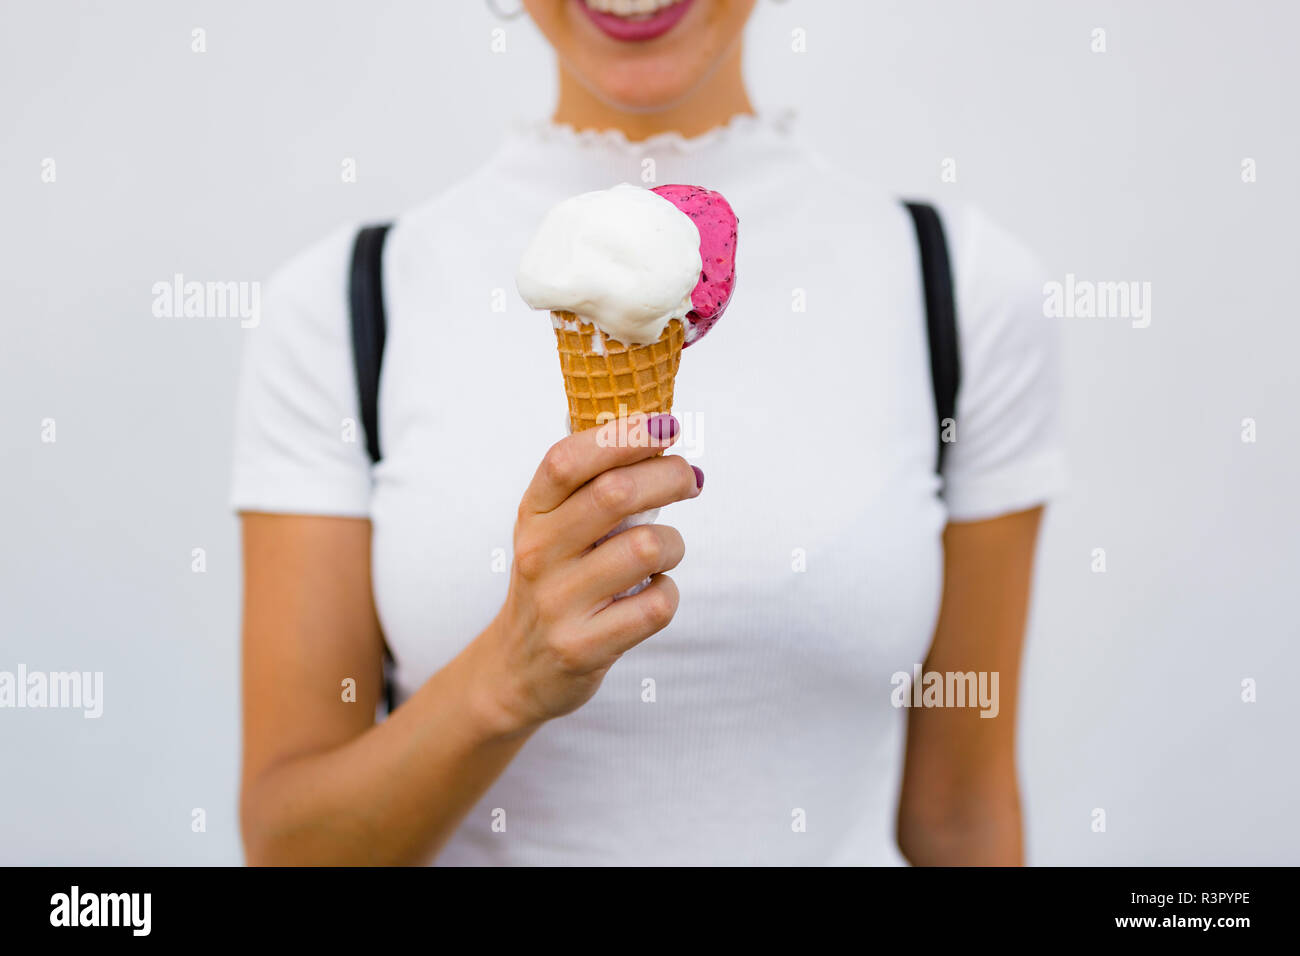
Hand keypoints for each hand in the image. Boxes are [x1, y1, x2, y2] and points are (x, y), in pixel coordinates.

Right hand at [470, 413, 702, 736]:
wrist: (517, 669)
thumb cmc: (554, 581)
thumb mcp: (552, 528)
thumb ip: (592, 485)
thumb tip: (658, 432)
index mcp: (532, 514)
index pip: (567, 459)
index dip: (623, 435)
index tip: (666, 425)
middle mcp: (537, 553)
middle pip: (616, 493)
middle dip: (670, 475)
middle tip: (690, 480)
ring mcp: (558, 602)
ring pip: (646, 547)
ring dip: (674, 543)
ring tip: (663, 551)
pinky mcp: (584, 646)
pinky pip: (657, 604)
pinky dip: (668, 592)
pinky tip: (651, 593)